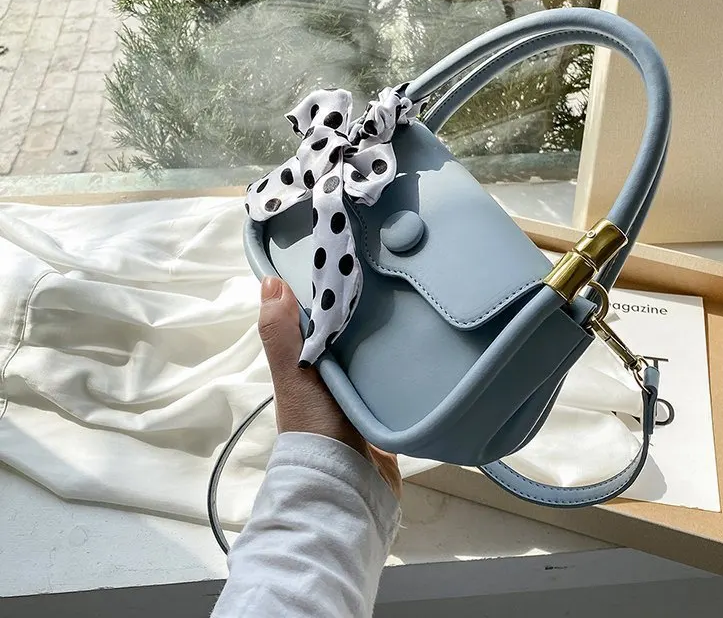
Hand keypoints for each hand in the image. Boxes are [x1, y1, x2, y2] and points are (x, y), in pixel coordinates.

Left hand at [258, 276, 401, 499]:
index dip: (331, 291)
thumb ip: (281, 336)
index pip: (320, 318)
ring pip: (377, 351)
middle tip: (399, 275)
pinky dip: (410, 361)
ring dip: (393, 334)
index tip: (353, 258)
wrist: (349, 487)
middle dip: (369, 309)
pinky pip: (400, 375)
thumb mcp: (295, 377)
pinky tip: (430, 342)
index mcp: (308, 364)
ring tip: (421, 301)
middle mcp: (334, 375)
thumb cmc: (316, 427)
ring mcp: (362, 391)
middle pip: (352, 332)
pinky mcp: (388, 406)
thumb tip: (269, 281)